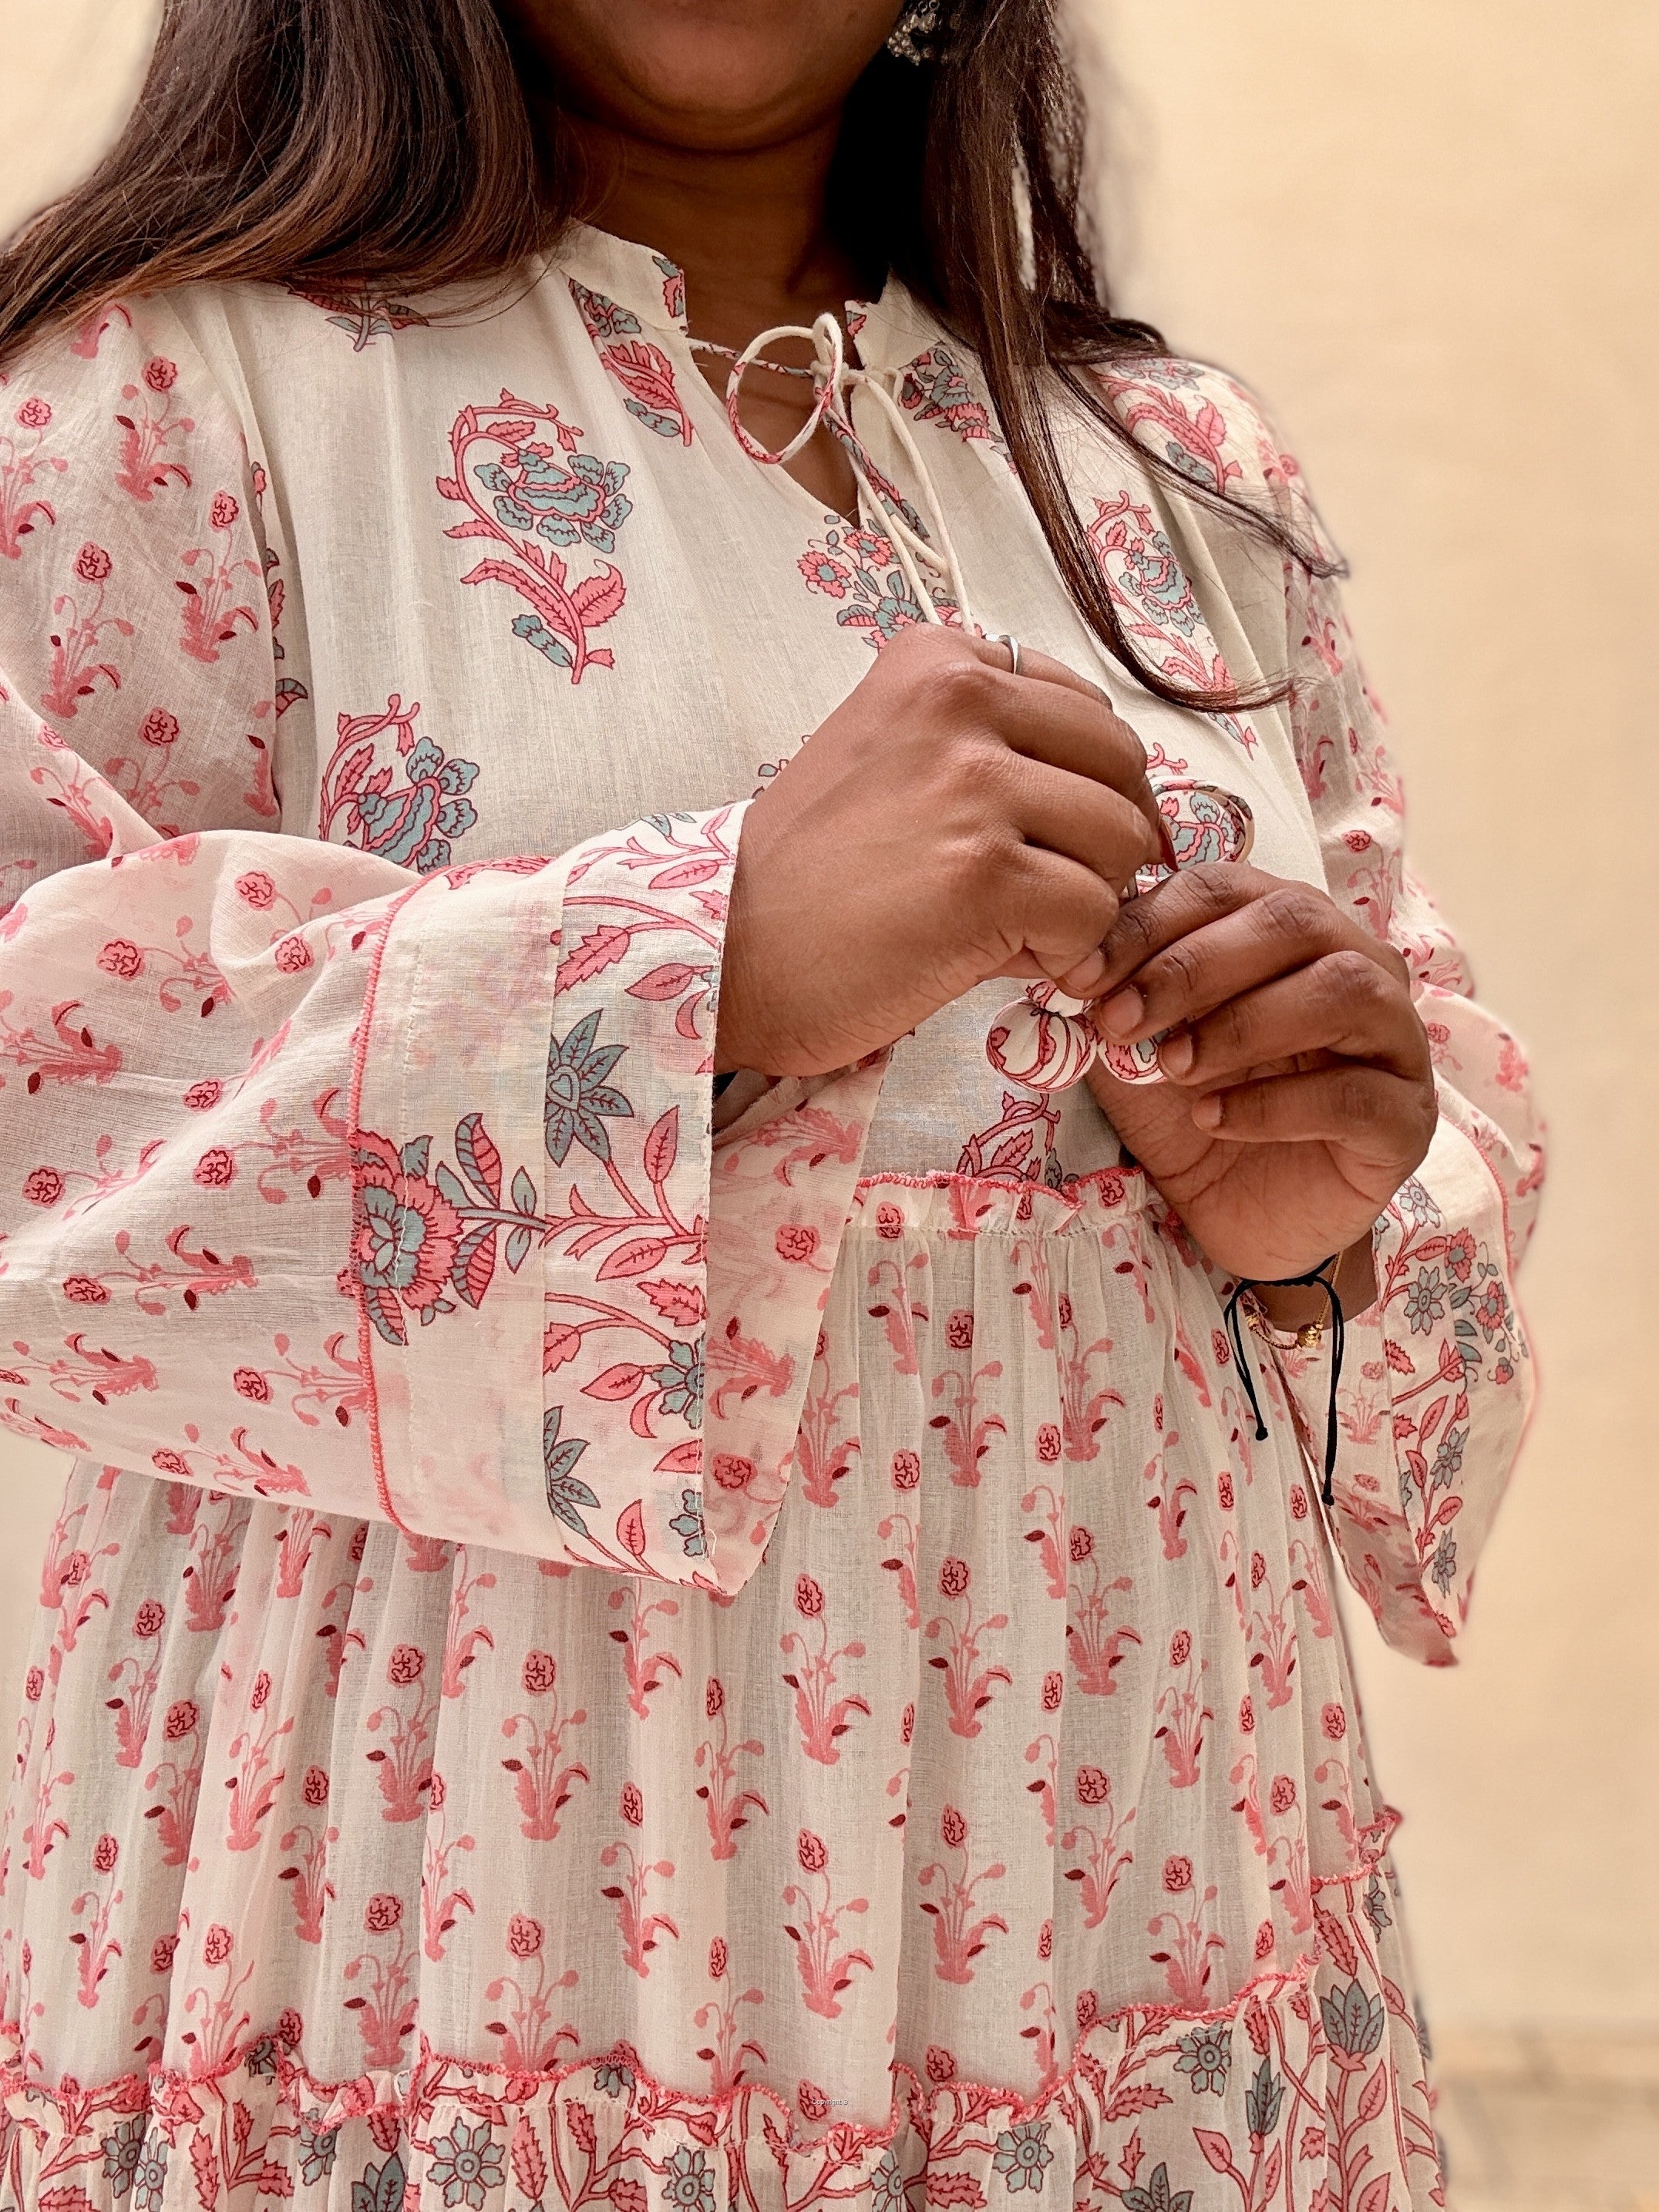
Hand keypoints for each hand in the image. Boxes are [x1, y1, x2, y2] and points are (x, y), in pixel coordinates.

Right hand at [716, 627, 1167, 1075]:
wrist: (734, 959)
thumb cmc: (811, 877)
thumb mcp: (889, 757)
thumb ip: (991, 744)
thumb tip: (1124, 795)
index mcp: (937, 660)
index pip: (1088, 711)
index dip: (1087, 787)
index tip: (1049, 837)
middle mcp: (958, 700)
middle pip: (1122, 767)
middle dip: (1102, 842)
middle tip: (1046, 893)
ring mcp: (974, 785)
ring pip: (1124, 840)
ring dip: (1089, 901)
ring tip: (1020, 927)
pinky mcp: (987, 875)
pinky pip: (1096, 915)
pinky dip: (1070, 955)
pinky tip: (1007, 960)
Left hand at [1084, 864, 1436, 1283]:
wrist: (1241, 1218)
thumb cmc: (1196, 1114)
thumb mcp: (1137, 1050)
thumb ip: (1114, 1000)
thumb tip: (1068, 962)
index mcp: (1288, 930)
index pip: (1227, 887)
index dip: (1149, 922)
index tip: (1079, 976)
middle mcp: (1357, 965)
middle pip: (1293, 920)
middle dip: (1193, 966)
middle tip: (1122, 1021)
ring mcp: (1394, 1039)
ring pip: (1343, 989)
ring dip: (1244, 1023)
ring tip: (1176, 1069)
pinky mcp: (1406, 1118)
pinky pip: (1354, 1094)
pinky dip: (1274, 1104)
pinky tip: (1214, 1120)